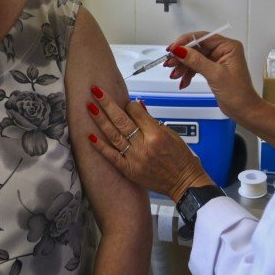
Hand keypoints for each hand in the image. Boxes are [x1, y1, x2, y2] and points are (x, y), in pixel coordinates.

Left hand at [86, 86, 213, 202]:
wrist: (184, 183)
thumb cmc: (181, 159)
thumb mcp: (172, 134)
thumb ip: (151, 121)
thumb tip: (137, 106)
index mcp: (156, 134)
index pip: (136, 112)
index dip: (128, 104)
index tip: (124, 101)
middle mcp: (144, 145)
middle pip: (121, 120)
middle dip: (107, 103)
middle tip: (96, 91)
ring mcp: (135, 159)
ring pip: (113, 135)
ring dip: (100, 120)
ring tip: (90, 107)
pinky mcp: (129, 170)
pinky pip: (112, 157)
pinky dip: (100, 147)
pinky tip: (90, 136)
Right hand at [165, 32, 264, 125]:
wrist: (244, 110)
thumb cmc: (238, 93)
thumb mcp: (215, 75)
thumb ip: (196, 61)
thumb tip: (180, 50)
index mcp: (228, 47)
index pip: (202, 37)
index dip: (185, 42)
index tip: (172, 49)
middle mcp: (222, 51)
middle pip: (195, 48)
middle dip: (181, 56)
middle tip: (169, 63)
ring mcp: (217, 60)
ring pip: (193, 58)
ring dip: (182, 67)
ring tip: (174, 75)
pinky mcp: (212, 70)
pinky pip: (196, 67)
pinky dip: (188, 74)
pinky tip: (183, 82)